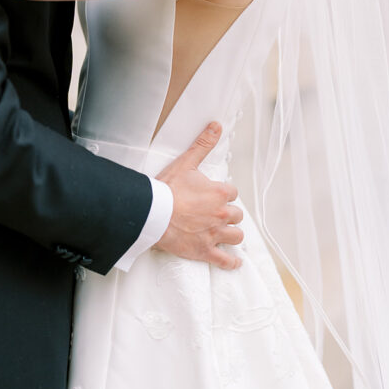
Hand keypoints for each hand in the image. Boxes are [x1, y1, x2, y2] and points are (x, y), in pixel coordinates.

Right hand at [155, 122, 243, 269]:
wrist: (152, 214)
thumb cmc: (167, 189)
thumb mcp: (186, 162)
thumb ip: (203, 144)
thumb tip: (216, 126)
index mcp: (219, 193)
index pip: (232, 192)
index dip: (224, 193)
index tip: (216, 195)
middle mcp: (221, 215)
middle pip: (236, 215)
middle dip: (228, 214)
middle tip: (217, 213)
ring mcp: (214, 234)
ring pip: (236, 236)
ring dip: (232, 234)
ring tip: (226, 233)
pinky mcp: (205, 251)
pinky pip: (225, 260)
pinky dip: (231, 262)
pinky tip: (234, 261)